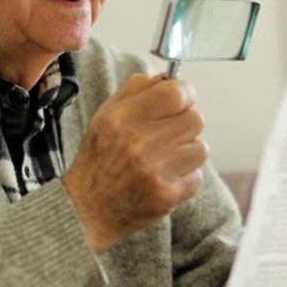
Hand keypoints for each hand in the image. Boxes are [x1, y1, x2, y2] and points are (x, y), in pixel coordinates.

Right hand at [61, 73, 207, 253]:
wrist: (86, 209)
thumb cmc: (99, 159)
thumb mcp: (106, 115)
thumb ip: (138, 90)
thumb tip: (170, 77)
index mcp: (124, 117)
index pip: (176, 93)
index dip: (184, 94)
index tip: (180, 101)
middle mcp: (140, 142)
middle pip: (195, 119)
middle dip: (185, 125)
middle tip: (168, 135)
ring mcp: (156, 171)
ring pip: (200, 148)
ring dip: (186, 153)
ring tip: (164, 159)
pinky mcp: (167, 195)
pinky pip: (196, 177)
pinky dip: (184, 178)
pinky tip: (163, 179)